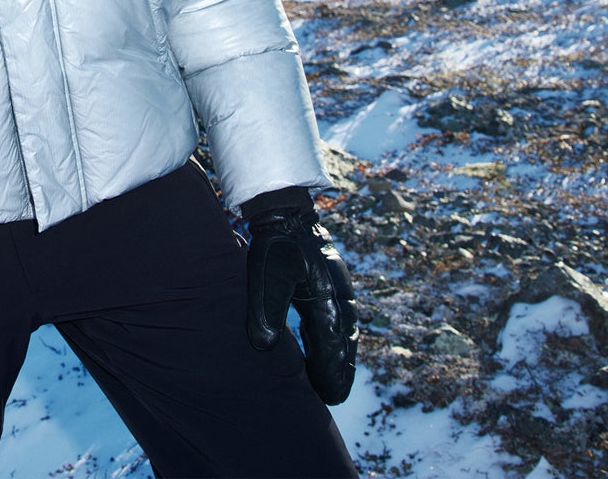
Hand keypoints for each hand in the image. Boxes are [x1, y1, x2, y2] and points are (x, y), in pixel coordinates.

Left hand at [245, 205, 357, 404]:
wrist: (284, 212)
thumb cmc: (274, 244)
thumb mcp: (267, 275)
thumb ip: (266, 309)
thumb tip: (263, 346)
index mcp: (327, 297)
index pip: (332, 343)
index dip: (332, 371)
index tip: (330, 395)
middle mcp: (339, 295)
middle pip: (344, 340)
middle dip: (341, 370)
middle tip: (334, 396)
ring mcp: (338, 289)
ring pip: (344, 331)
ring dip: (341, 356)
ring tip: (333, 383)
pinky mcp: (330, 284)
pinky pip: (338, 318)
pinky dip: (336, 339)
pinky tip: (327, 350)